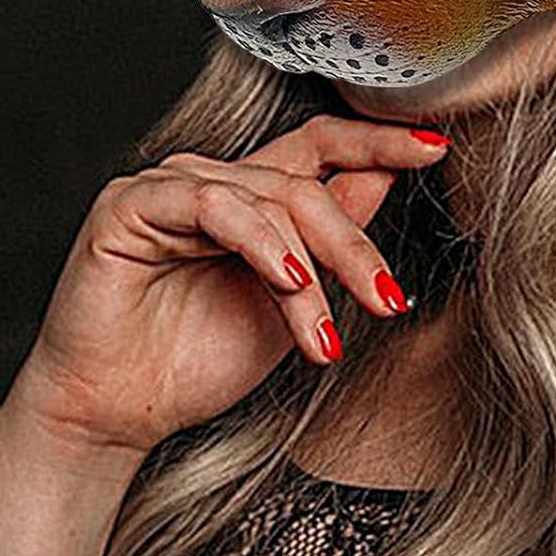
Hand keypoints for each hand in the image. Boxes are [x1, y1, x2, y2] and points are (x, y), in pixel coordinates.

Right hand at [3, 114, 451, 457]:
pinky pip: (214, 206)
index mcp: (252, 197)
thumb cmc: (197, 361)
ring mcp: (171, 186)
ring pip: (270, 200)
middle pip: (307, 183)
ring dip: (311, 270)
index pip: (323, 146)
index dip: (379, 140)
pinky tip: (287, 283)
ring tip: (323, 336)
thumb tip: (388, 177)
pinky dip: (260, 244)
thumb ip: (332, 241)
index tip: (437, 146)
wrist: (118, 415)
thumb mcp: (292, 302)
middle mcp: (214, 181)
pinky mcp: (132, 204)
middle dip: (356, 246)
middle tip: (387, 301)